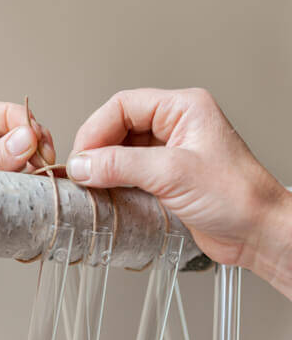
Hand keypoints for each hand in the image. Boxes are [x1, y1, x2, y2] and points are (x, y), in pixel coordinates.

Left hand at [0, 101, 54, 301]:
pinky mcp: (3, 202)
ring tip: (49, 171)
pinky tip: (50, 183)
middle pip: (10, 134)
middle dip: (34, 140)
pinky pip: (27, 184)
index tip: (35, 136)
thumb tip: (26, 138)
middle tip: (46, 155)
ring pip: (23, 159)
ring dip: (40, 161)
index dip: (15, 119)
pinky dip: (42, 182)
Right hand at [66, 88, 291, 291]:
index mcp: (183, 109)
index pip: (124, 106)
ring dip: (104, 167)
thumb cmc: (238, 197)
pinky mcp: (165, 178)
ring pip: (122, 151)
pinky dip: (114, 182)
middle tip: (82, 172)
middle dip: (97, 149)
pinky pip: (130, 173)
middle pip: (119, 127)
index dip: (96, 129)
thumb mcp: (173, 173)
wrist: (257, 233)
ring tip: (91, 184)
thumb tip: (82, 165)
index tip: (81, 156)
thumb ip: (122, 165)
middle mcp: (175, 127)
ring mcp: (170, 153)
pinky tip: (107, 193)